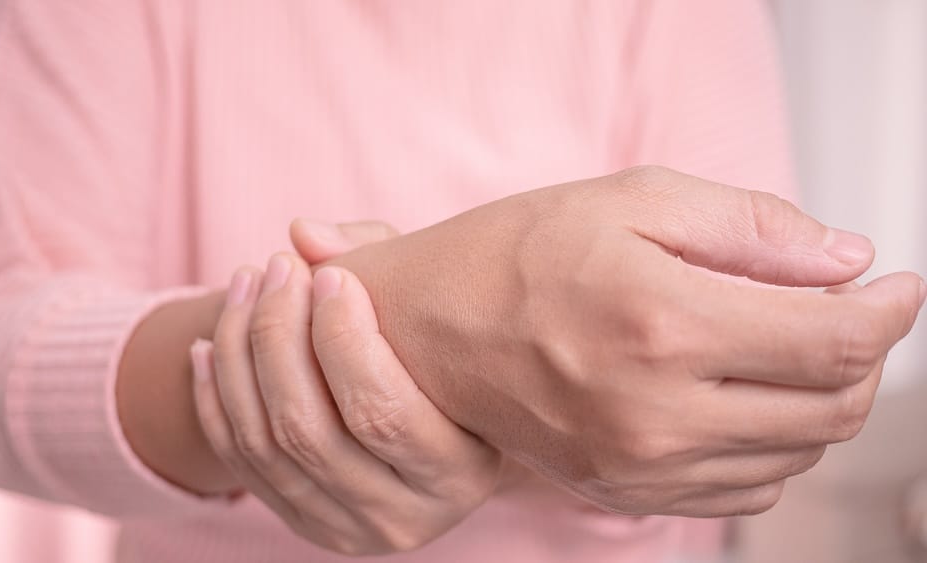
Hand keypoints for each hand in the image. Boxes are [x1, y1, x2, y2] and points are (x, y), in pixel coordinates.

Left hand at [190, 222, 499, 554]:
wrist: (433, 431)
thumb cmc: (444, 354)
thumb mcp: (435, 307)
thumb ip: (379, 253)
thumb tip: (301, 233)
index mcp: (460, 473)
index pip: (381, 412)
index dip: (343, 337)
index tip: (328, 274)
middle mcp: (403, 519)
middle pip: (308, 428)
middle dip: (278, 334)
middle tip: (276, 266)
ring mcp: (345, 529)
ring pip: (263, 443)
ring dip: (239, 353)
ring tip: (244, 283)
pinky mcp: (301, 524)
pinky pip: (238, 464)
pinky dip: (214, 397)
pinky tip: (208, 342)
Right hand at [325, 165, 926, 516]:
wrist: (430, 332)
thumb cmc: (517, 256)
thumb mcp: (631, 200)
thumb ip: (748, 226)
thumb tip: (842, 258)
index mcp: (661, 323)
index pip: (833, 341)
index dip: (888, 312)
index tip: (895, 285)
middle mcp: (655, 412)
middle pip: (831, 407)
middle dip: (861, 355)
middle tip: (840, 309)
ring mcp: (639, 465)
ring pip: (795, 453)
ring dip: (816, 398)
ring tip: (780, 345)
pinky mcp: (625, 493)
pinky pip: (744, 491)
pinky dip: (771, 445)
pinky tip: (739, 395)